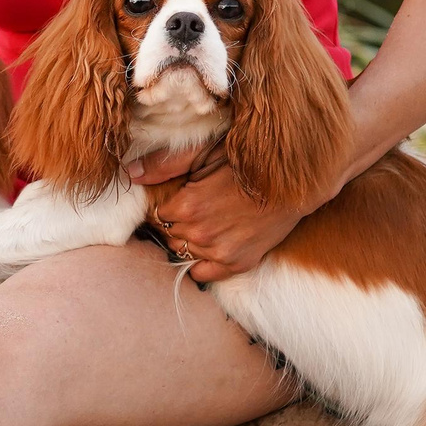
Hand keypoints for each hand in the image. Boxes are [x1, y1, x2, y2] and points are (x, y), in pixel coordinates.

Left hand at [134, 154, 322, 284]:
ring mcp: (219, 253)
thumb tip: (130, 173)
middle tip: (192, 207)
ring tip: (204, 221)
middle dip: (174, 221)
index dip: (165, 204)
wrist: (295, 184)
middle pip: (168, 233)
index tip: (175, 196)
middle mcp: (200, 234)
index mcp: (187, 207)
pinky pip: (202, 273)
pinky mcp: (238, 264)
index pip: (156, 214)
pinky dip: (200, 262)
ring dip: (187, 239)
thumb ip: (165, 163)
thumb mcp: (205, 152)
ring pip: (183, 251)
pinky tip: (209, 245)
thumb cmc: (249, 163)